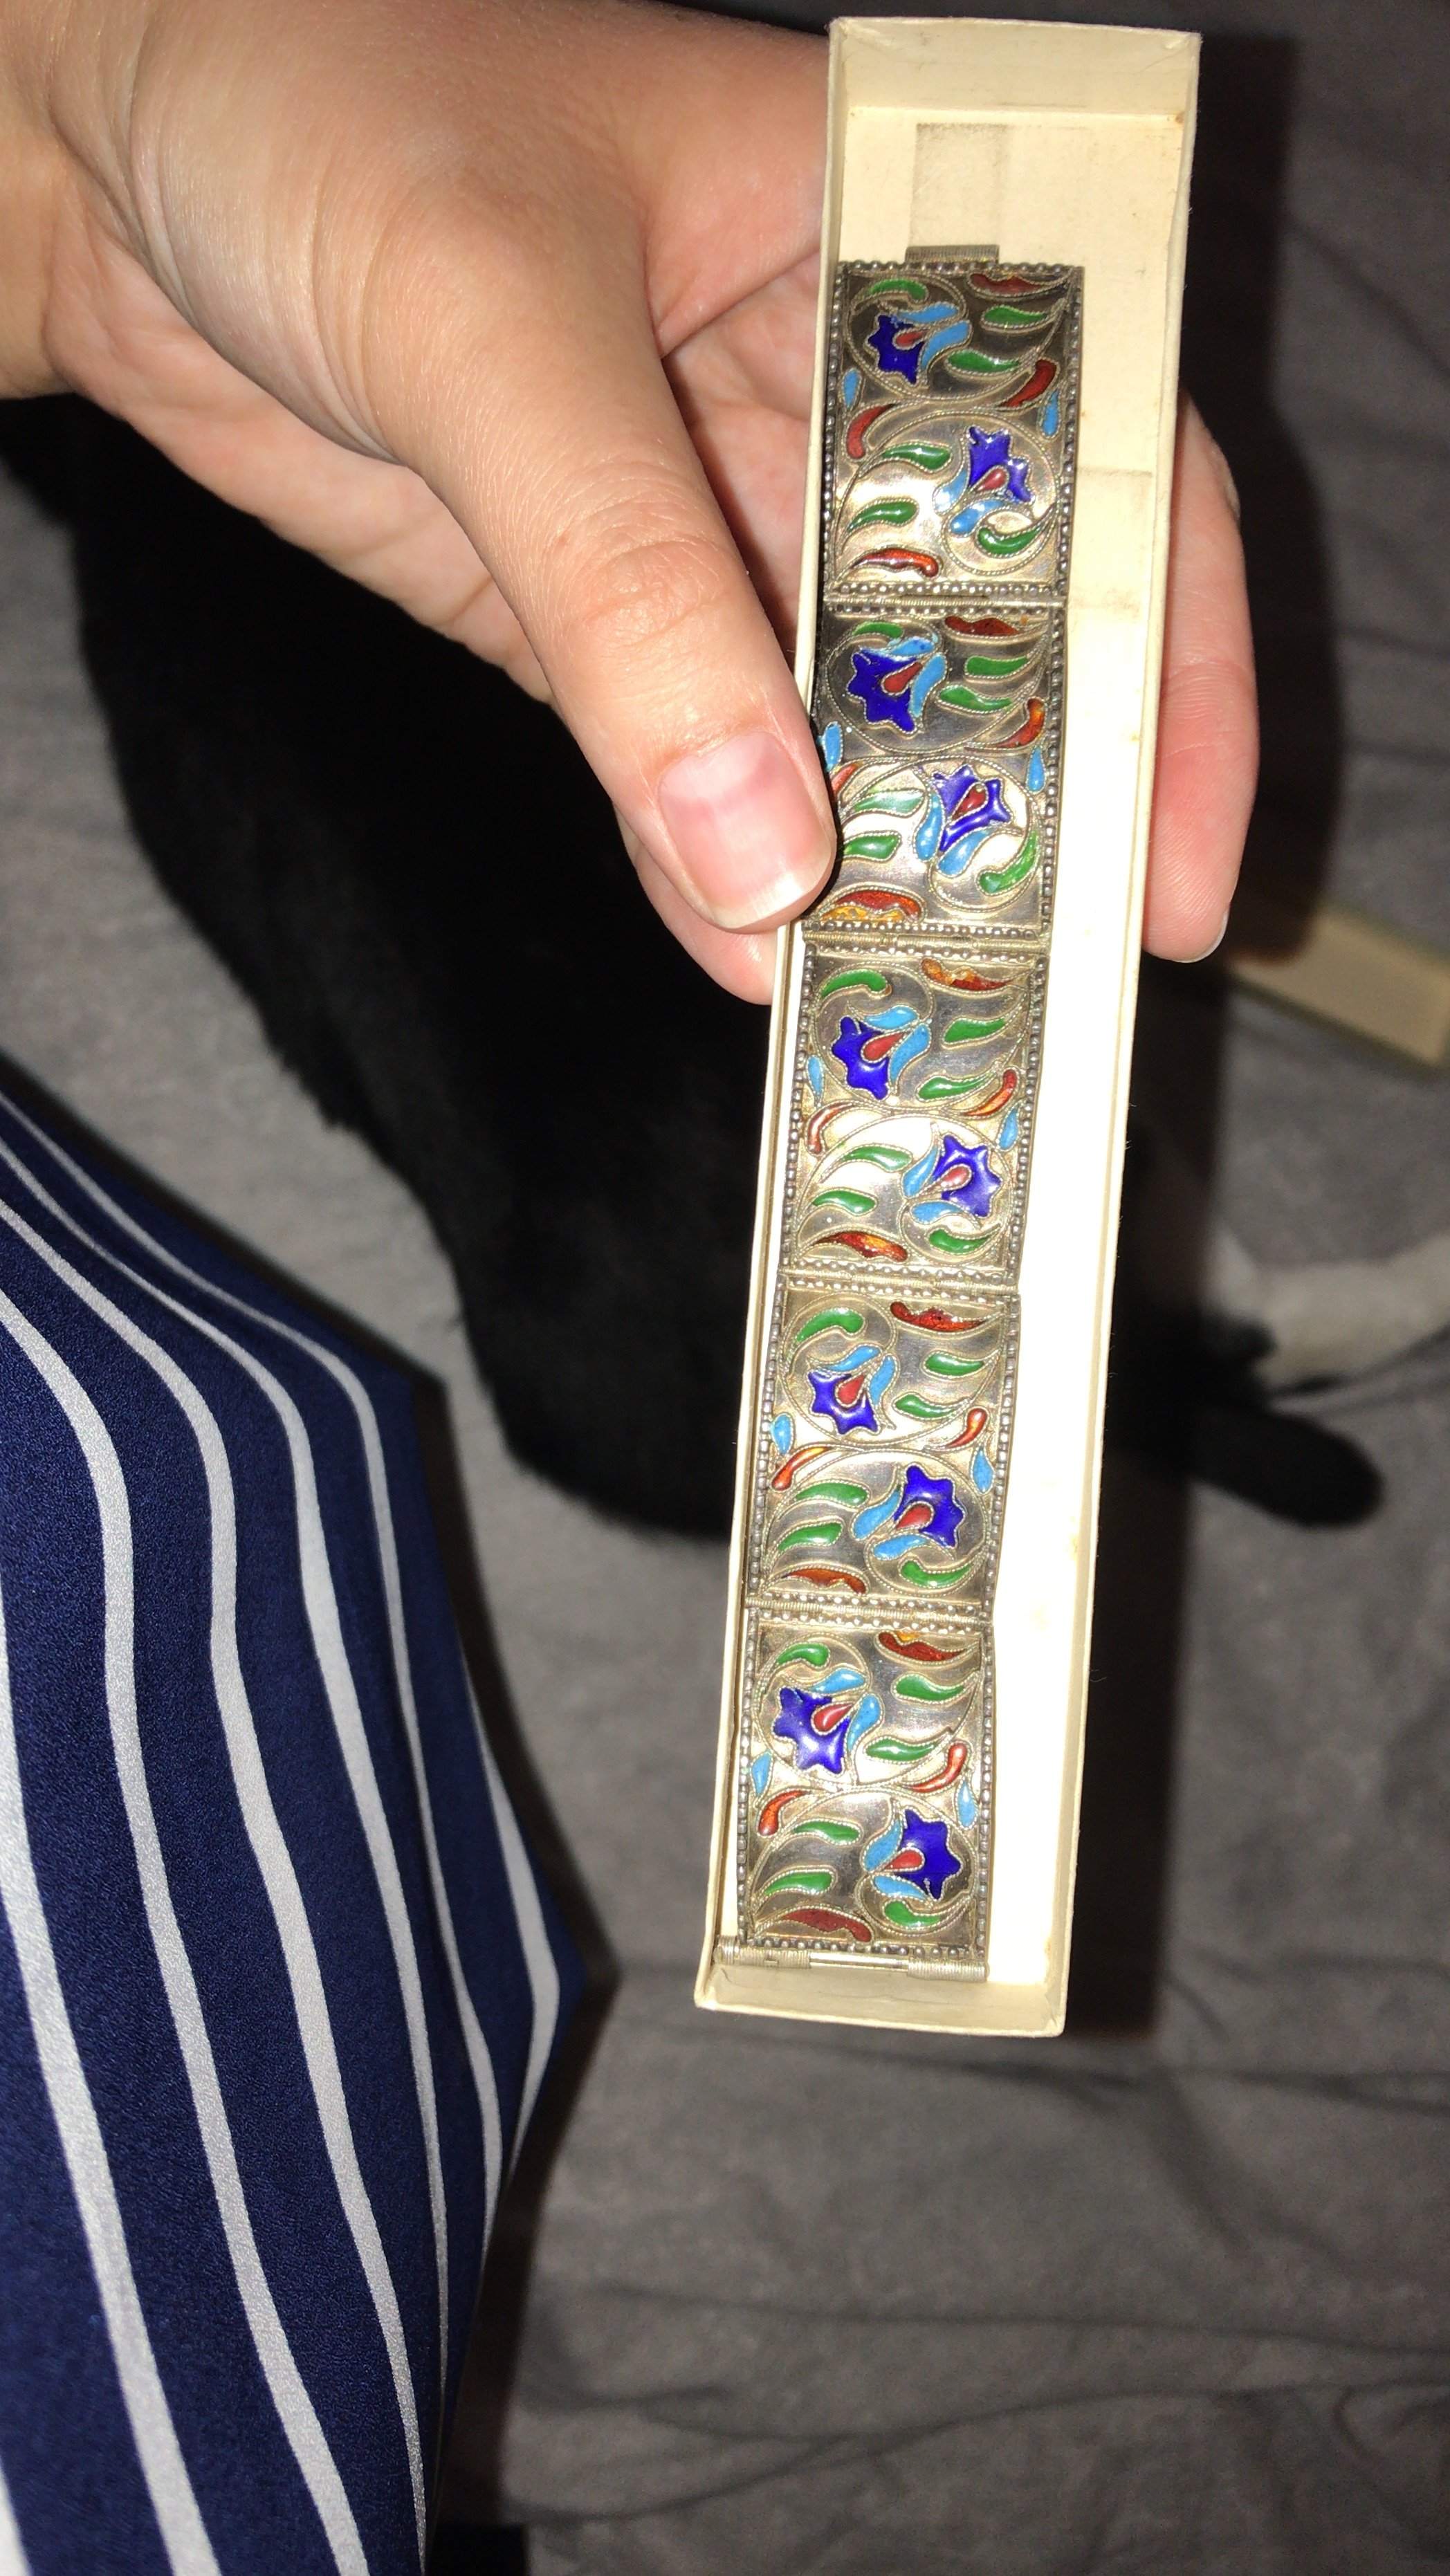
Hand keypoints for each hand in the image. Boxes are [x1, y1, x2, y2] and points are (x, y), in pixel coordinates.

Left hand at [1, 0, 1254, 998]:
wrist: (92, 143)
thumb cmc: (301, 96)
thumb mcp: (488, 321)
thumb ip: (627, 585)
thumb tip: (762, 857)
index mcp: (878, 230)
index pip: (1098, 451)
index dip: (1164, 661)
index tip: (1167, 856)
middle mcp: (822, 373)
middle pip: (988, 619)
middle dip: (1029, 804)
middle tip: (1059, 979)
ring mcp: (703, 501)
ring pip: (842, 711)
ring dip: (879, 861)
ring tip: (925, 1008)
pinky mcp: (590, 601)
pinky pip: (688, 756)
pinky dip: (717, 864)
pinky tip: (751, 961)